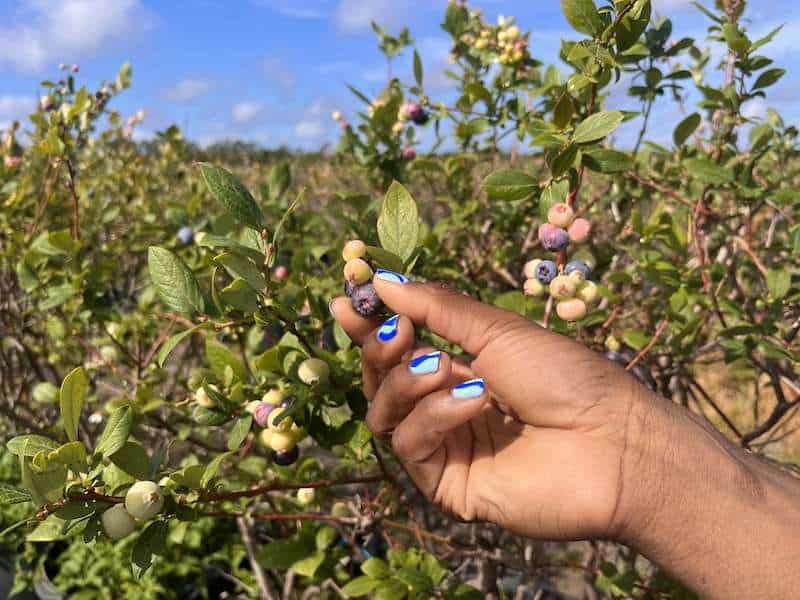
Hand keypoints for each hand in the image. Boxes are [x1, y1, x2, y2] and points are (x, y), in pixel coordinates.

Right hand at [331, 276, 650, 541]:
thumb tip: (384, 282)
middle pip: (381, 381)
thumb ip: (436, 308)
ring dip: (407, 383)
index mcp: (459, 368)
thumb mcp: (497, 330)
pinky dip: (435, 417)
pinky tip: (472, 403)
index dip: (368, 326)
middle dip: (379, 351)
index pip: (396, 348)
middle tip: (396, 332)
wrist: (612, 441)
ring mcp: (446, 447)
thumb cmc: (565, 377)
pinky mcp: (447, 484)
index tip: (345, 298)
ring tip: (444, 367)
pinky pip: (411, 446)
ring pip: (385, 414)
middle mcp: (445, 407)